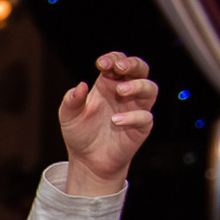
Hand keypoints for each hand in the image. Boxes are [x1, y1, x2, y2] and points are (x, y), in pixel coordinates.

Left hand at [57, 52, 156, 196]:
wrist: (88, 161)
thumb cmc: (81, 134)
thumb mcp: (68, 116)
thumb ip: (71, 100)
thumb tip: (80, 86)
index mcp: (108, 84)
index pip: (118, 63)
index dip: (113, 58)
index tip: (101, 64)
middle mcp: (125, 93)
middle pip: (140, 69)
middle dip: (132, 64)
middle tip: (119, 68)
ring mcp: (135, 108)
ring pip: (150, 89)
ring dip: (137, 85)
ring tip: (120, 91)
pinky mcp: (141, 127)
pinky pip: (145, 117)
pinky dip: (133, 116)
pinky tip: (116, 120)